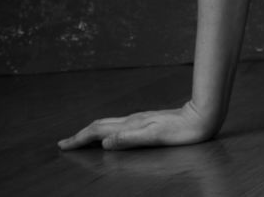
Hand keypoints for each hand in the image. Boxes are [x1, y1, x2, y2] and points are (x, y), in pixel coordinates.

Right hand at [57, 100, 216, 150]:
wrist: (201, 116)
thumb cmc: (180, 131)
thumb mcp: (154, 137)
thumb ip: (129, 138)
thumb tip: (103, 141)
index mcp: (131, 124)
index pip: (98, 131)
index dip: (79, 139)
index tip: (63, 145)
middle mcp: (133, 119)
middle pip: (100, 126)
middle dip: (81, 135)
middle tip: (64, 144)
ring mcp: (140, 119)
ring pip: (109, 124)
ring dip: (92, 131)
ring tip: (81, 138)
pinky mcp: (147, 121)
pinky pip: (119, 125)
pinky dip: (106, 130)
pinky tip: (110, 133)